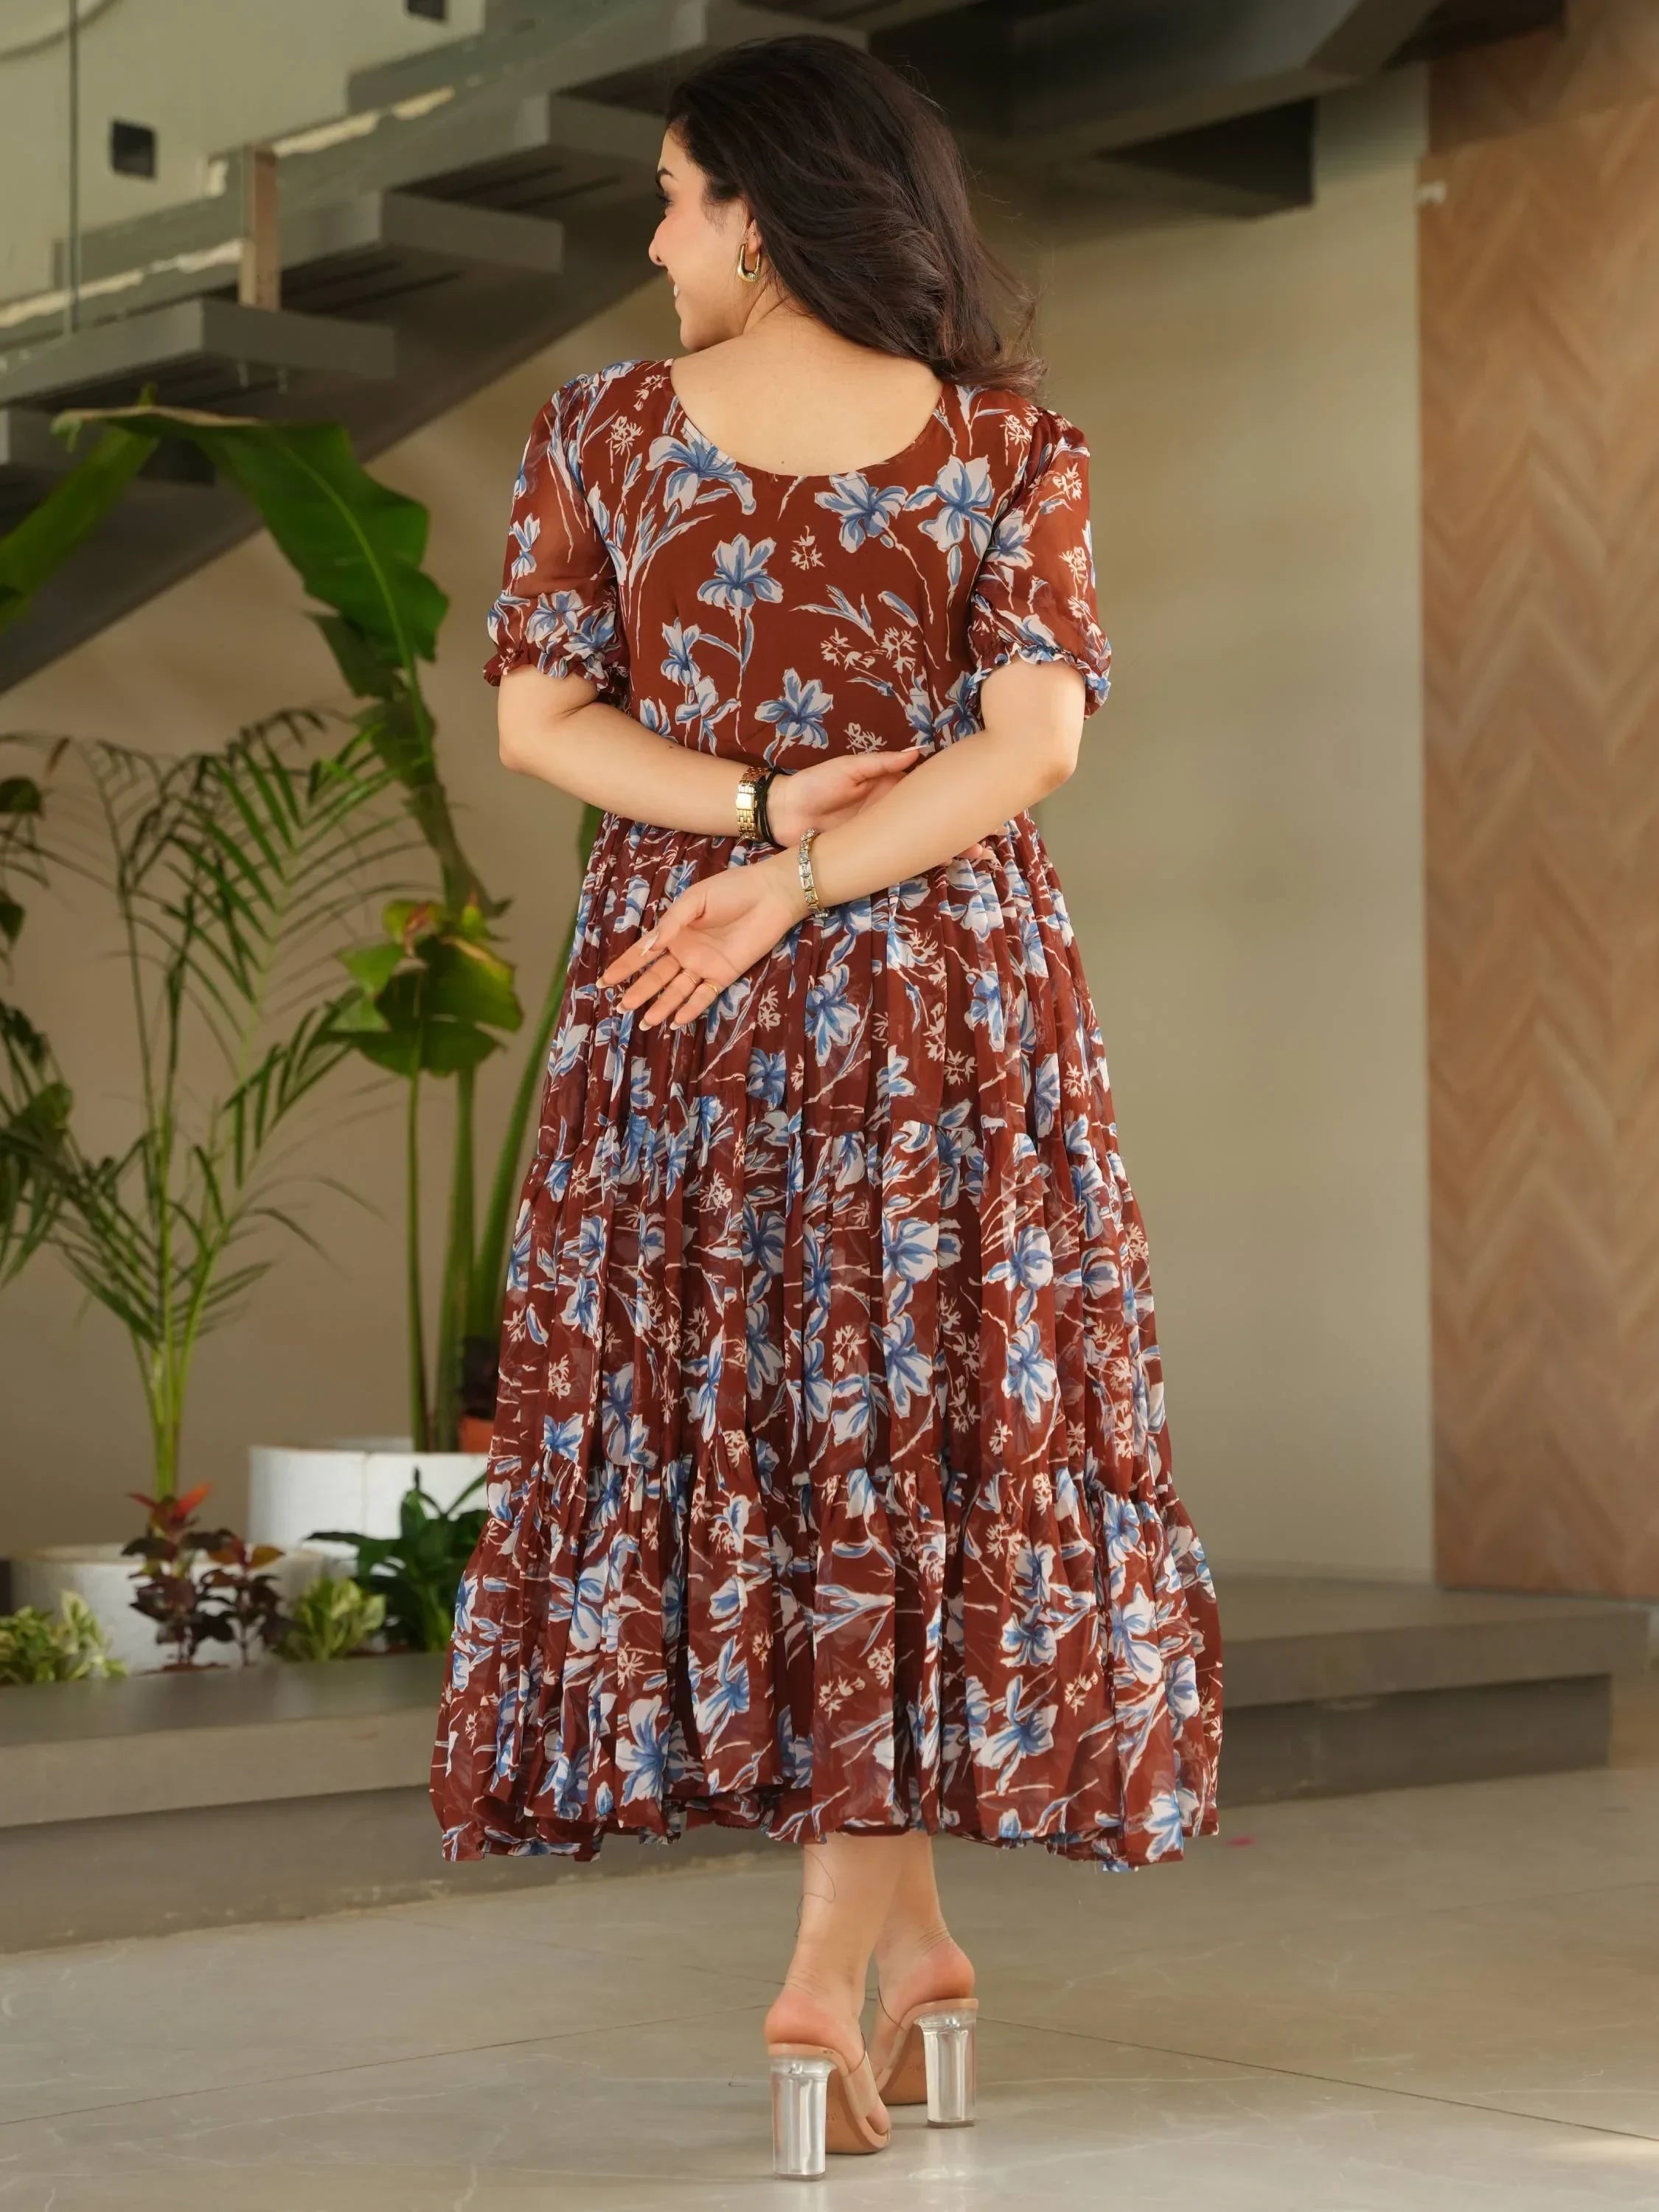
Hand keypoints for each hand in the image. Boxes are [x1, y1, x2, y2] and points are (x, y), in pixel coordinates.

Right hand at [599, 852, 808, 1029]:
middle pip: (657, 976)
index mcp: (675, 931)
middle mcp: (686, 951)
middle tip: (621, 1006)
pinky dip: (691, 1008)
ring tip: (645, 1021)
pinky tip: (676, 1021)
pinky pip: (704, 995)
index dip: (625, 966)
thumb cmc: (731, 889)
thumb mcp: (694, 900)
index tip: (605, 981)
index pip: (644, 952)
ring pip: (677, 990)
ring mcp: (705, 964)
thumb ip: (671, 924)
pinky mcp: (725, 974)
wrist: (770, 894)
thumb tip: (647, 949)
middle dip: (639, 990)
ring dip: (662, 1005)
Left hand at [765, 747, 992, 862]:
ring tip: (978, 851)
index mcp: (892, 785)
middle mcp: (896, 809)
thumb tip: (918, 753)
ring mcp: (888, 833)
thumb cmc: (815, 785)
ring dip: (950, 846)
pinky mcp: (876, 851)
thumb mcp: (848, 768)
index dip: (955, 791)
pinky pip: (906, 857)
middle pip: (935, 818)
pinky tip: (945, 864)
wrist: (785, 814)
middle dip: (962, 824)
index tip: (982, 794)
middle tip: (993, 832)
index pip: (931, 787)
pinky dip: (925, 861)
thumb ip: (882, 763)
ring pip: (926, 840)